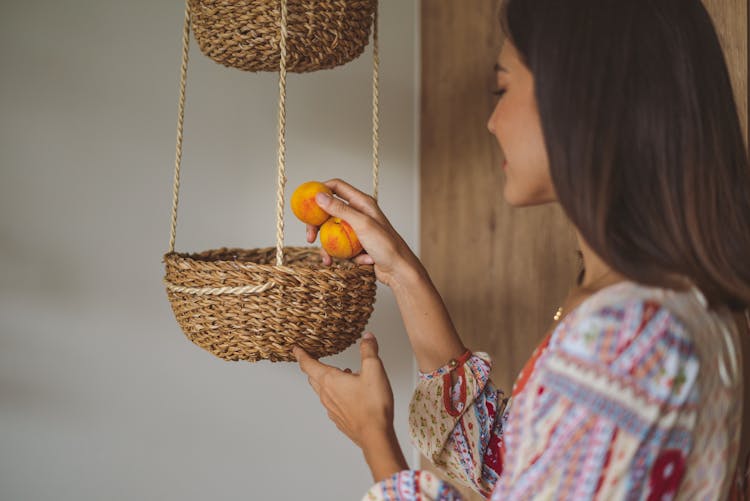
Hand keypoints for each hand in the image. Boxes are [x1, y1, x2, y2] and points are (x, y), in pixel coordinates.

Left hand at [293, 332, 394, 448]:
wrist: (375, 436)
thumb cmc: (372, 405)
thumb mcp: (374, 370)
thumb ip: (369, 351)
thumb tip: (367, 338)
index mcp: (330, 380)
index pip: (308, 364)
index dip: (301, 355)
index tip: (296, 349)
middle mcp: (326, 395)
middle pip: (313, 377)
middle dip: (312, 367)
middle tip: (313, 359)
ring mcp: (332, 409)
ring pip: (322, 391)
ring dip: (327, 380)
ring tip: (342, 373)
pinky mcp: (340, 419)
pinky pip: (332, 403)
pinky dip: (336, 394)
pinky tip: (350, 394)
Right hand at [305, 178, 421, 287]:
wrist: (400, 271)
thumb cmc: (387, 245)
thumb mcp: (361, 225)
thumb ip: (340, 210)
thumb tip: (319, 196)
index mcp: (362, 203)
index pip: (337, 187)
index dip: (320, 190)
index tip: (306, 202)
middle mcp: (359, 214)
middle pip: (330, 213)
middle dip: (318, 226)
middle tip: (310, 238)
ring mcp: (358, 230)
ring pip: (333, 234)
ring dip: (330, 248)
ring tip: (329, 260)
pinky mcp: (358, 246)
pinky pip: (343, 248)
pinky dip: (347, 257)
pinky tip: (360, 263)